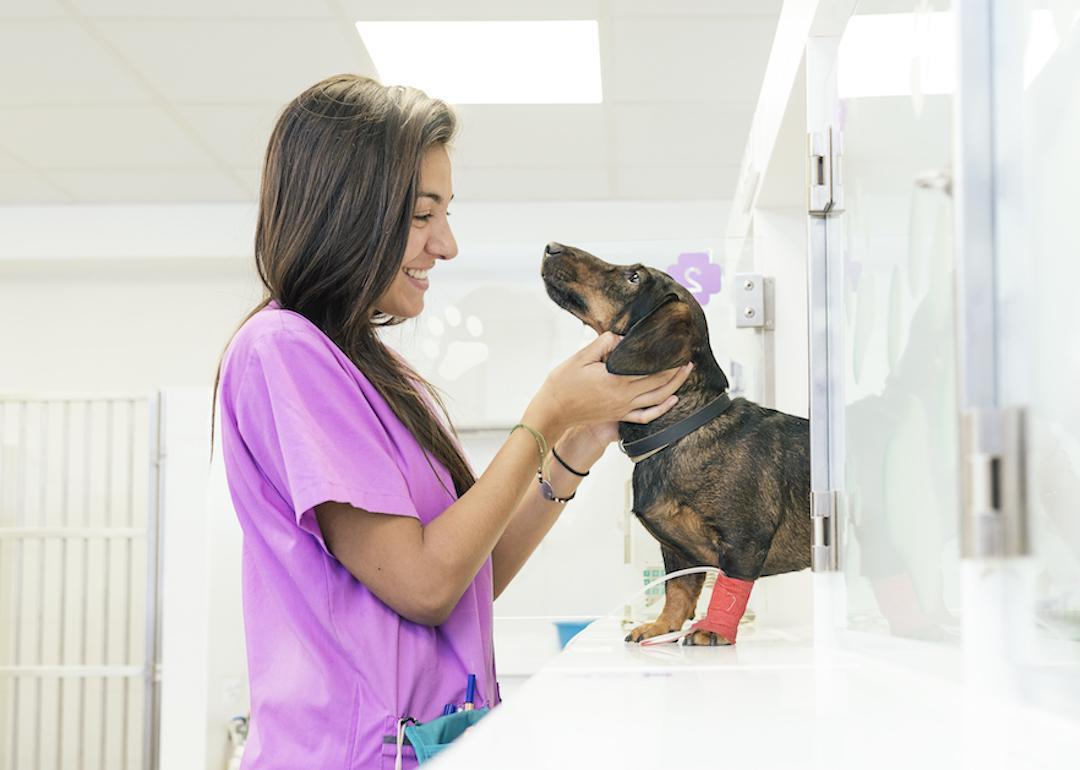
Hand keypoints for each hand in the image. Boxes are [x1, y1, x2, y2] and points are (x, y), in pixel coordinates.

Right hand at [524, 332, 691, 441]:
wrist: (553, 411)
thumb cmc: (563, 383)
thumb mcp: (580, 357)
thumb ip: (602, 345)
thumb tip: (620, 337)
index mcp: (615, 380)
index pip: (650, 369)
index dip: (667, 359)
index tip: (677, 347)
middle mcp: (623, 396)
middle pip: (659, 383)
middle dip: (676, 370)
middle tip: (688, 357)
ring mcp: (623, 408)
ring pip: (658, 399)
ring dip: (675, 386)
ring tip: (685, 373)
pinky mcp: (619, 416)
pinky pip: (646, 416)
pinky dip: (662, 409)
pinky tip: (672, 400)